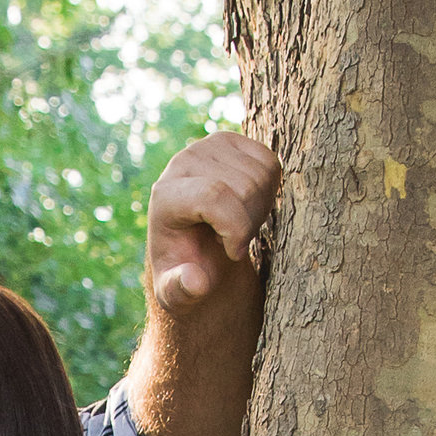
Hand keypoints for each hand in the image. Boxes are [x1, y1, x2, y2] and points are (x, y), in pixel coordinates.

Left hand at [145, 128, 279, 316]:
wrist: (194, 246)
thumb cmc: (187, 272)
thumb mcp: (176, 293)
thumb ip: (180, 291)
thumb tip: (195, 281)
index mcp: (165, 196)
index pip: (214, 195)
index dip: (236, 228)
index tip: (234, 253)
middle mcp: (183, 162)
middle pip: (244, 187)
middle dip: (249, 224)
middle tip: (233, 241)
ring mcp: (208, 146)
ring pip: (261, 176)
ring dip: (260, 210)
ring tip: (238, 224)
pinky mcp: (232, 141)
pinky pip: (270, 164)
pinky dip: (270, 191)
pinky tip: (250, 206)